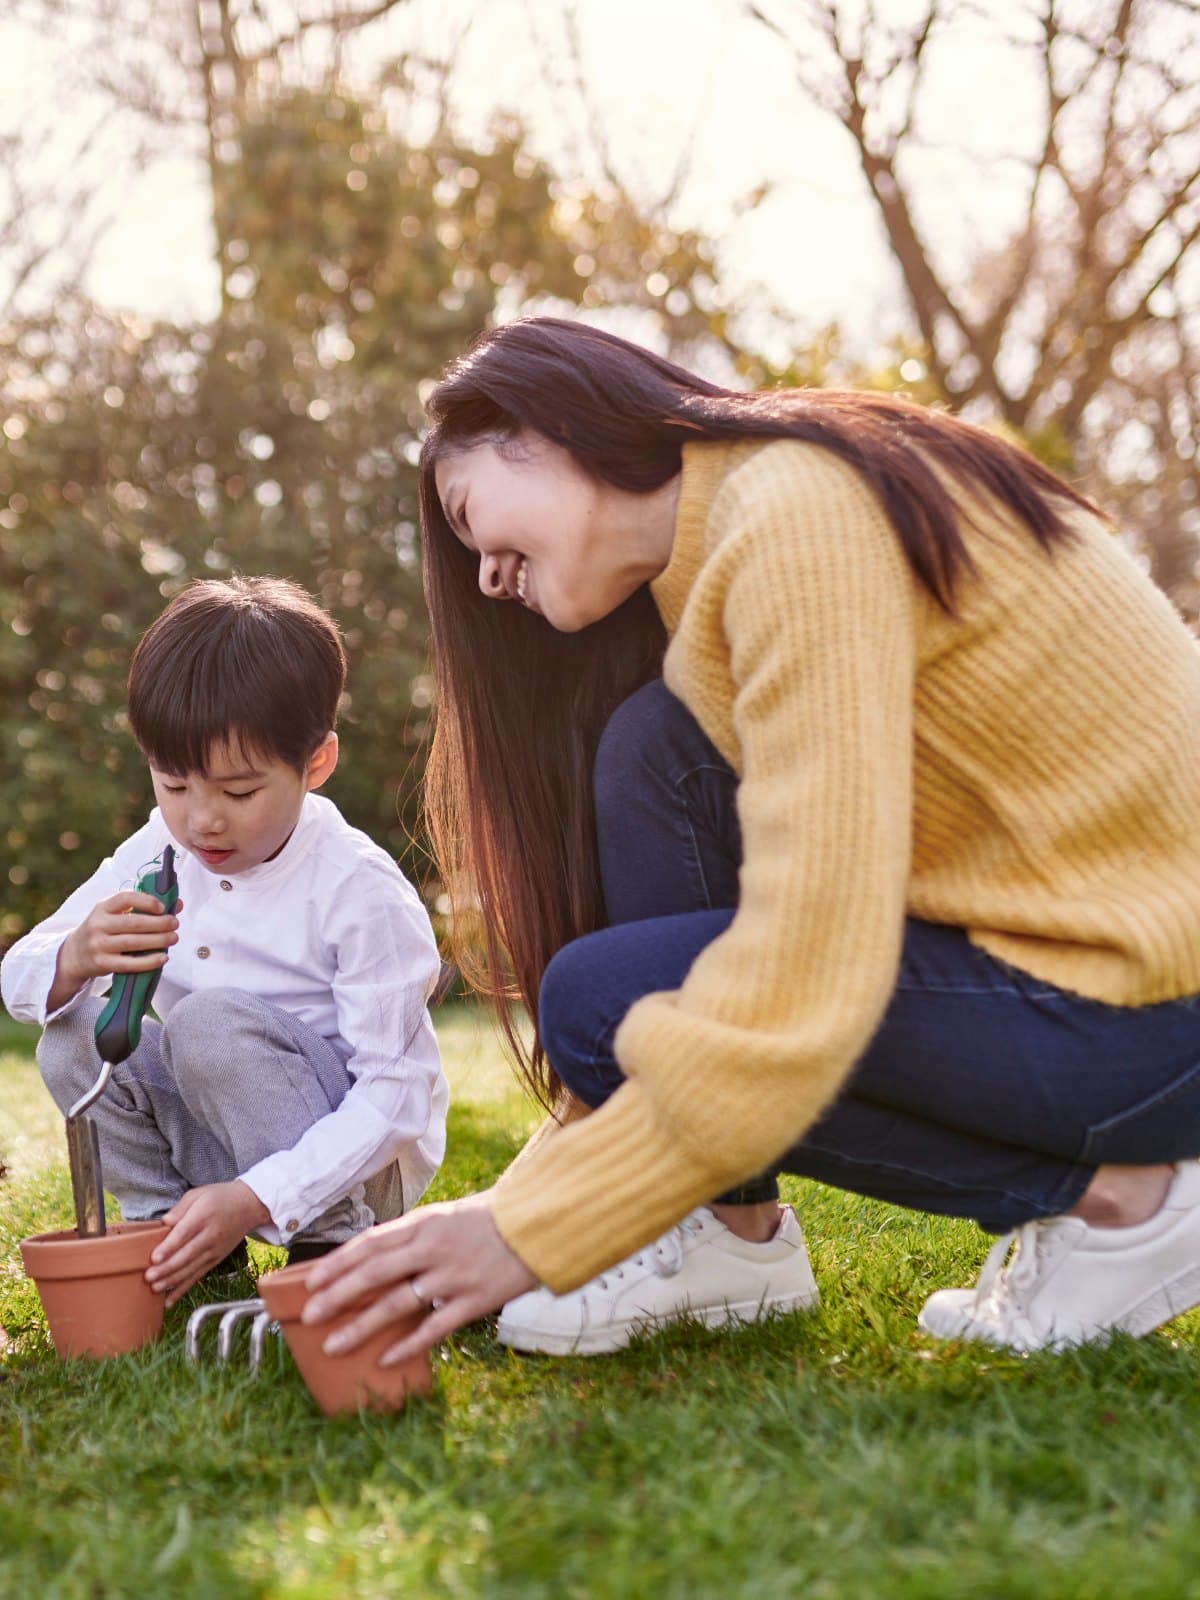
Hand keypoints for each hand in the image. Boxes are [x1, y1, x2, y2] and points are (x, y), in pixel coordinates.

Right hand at [58, 890, 182, 987]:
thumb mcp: (115, 914)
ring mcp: (99, 945)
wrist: (74, 954)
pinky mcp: (102, 963)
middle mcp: (98, 925)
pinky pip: (129, 963)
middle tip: (175, 924)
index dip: (146, 901)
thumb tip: (177, 904)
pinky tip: (163, 957)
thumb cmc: (103, 930)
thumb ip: (143, 908)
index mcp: (102, 908)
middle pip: (133, 923)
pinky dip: (148, 961)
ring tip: (173, 938)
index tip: (162, 907)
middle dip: (159, 923)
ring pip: (133, 942)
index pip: (124, 899)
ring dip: (158, 940)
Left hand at [145, 1180, 269, 1305]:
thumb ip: (181, 1208)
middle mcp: (211, 1235)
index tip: (154, 1258)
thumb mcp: (199, 1194)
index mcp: (204, 1216)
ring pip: (191, 1269)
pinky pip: (198, 1276)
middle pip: (187, 1255)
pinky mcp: (216, 1260)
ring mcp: (215, 1250)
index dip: (169, 1247)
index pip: (185, 1233)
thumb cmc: (220, 1198)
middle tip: (149, 1277)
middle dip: (167, 1268)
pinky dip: (183, 1289)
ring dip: (173, 1280)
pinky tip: (169, 1300)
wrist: (249, 1206)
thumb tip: (165, 1222)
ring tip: (155, 1288)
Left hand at [299, 1192, 537, 1364]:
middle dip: (337, 1295)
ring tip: (333, 1345)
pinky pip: (434, 1327)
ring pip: (396, 1304)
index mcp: (424, 1223)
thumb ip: (414, 1236)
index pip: (371, 1242)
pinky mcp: (475, 1300)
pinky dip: (407, 1345)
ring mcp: (453, 1276)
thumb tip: (373, 1259)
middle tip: (310, 1315)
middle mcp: (433, 1248)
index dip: (339, 1262)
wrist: (540, 1223)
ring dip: (361, 1326)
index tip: (311, 1280)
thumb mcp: (447, 1216)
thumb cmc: (490, 1221)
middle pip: (375, 1273)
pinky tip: (385, 1360)